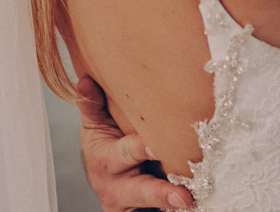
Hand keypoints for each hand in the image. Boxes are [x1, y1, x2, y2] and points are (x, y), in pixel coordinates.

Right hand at [76, 75, 192, 210]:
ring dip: (169, 203)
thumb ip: (92, 106)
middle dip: (158, 191)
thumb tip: (85, 80)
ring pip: (149, 204)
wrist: (106, 182)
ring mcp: (129, 204)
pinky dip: (171, 208)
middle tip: (181, 193)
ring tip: (187, 201)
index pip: (126, 152)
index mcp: (105, 159)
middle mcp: (116, 186)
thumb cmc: (106, 148)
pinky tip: (194, 202)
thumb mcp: (95, 128)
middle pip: (140, 189)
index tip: (156, 147)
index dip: (141, 150)